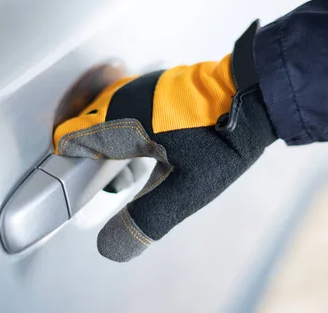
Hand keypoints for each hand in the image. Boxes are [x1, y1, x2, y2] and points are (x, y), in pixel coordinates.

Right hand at [53, 22, 276, 261]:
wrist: (256, 97)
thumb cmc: (225, 139)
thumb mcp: (188, 188)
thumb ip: (147, 216)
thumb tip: (111, 245)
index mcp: (125, 120)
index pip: (74, 137)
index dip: (71, 160)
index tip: (79, 180)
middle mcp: (129, 96)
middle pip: (87, 122)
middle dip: (89, 148)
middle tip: (104, 174)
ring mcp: (146, 84)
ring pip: (108, 109)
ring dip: (108, 133)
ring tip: (126, 160)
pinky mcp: (163, 82)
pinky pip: (130, 100)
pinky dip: (127, 121)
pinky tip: (151, 140)